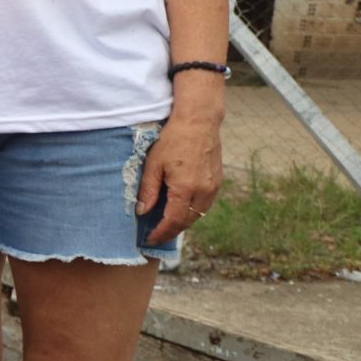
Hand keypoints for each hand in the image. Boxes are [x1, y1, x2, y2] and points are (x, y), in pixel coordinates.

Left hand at [138, 112, 223, 244]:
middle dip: (172, 231)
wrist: (199, 121)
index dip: (161, 233)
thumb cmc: (173, 140)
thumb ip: (148, 190)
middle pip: (187, 221)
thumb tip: (142, 212)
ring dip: (183, 222)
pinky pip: (206, 204)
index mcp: (185, 188)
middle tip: (157, 236)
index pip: (173, 221)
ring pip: (199, 214)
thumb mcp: (153, 164)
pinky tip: (182, 210)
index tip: (150, 239)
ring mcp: (214, 186)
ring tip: (168, 226)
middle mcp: (203, 191)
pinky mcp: (218, 181)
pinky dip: (193, 211)